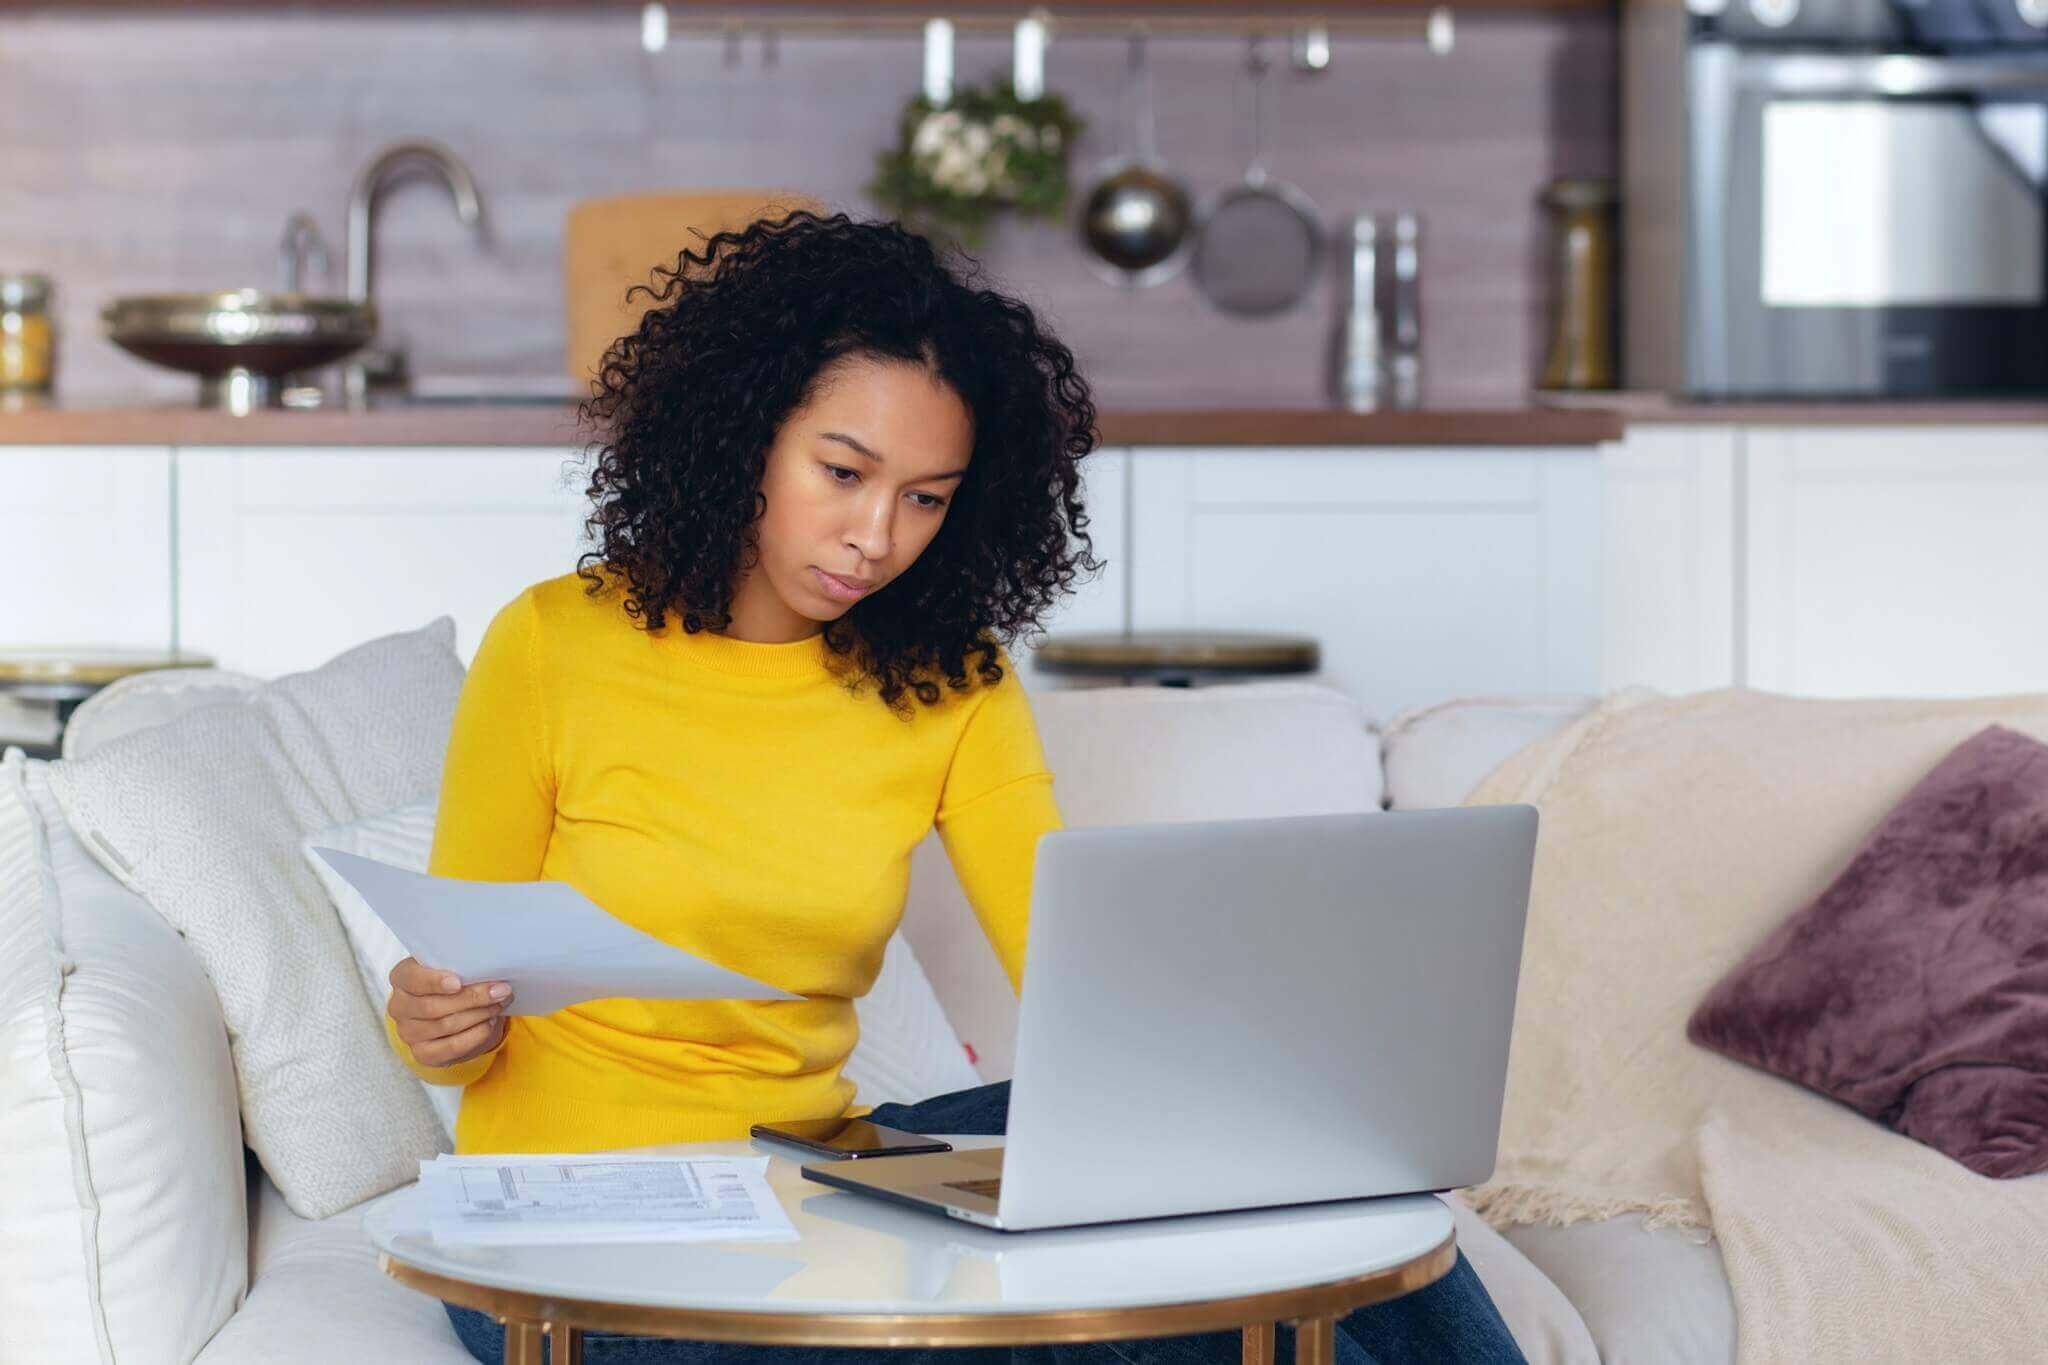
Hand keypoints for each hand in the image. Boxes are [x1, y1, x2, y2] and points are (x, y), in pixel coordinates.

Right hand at [386, 957, 511, 1067]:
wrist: (453, 1011)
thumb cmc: (454, 982)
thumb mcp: (454, 967)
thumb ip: (462, 966)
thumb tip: (490, 971)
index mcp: (402, 977)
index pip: (411, 978)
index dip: (433, 981)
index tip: (457, 982)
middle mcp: (399, 1007)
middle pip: (433, 1006)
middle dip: (472, 998)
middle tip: (500, 990)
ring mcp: (408, 1033)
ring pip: (446, 1025)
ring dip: (479, 1014)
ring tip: (499, 1004)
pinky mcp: (422, 1053)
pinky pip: (452, 1047)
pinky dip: (476, 1034)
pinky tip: (490, 1023)